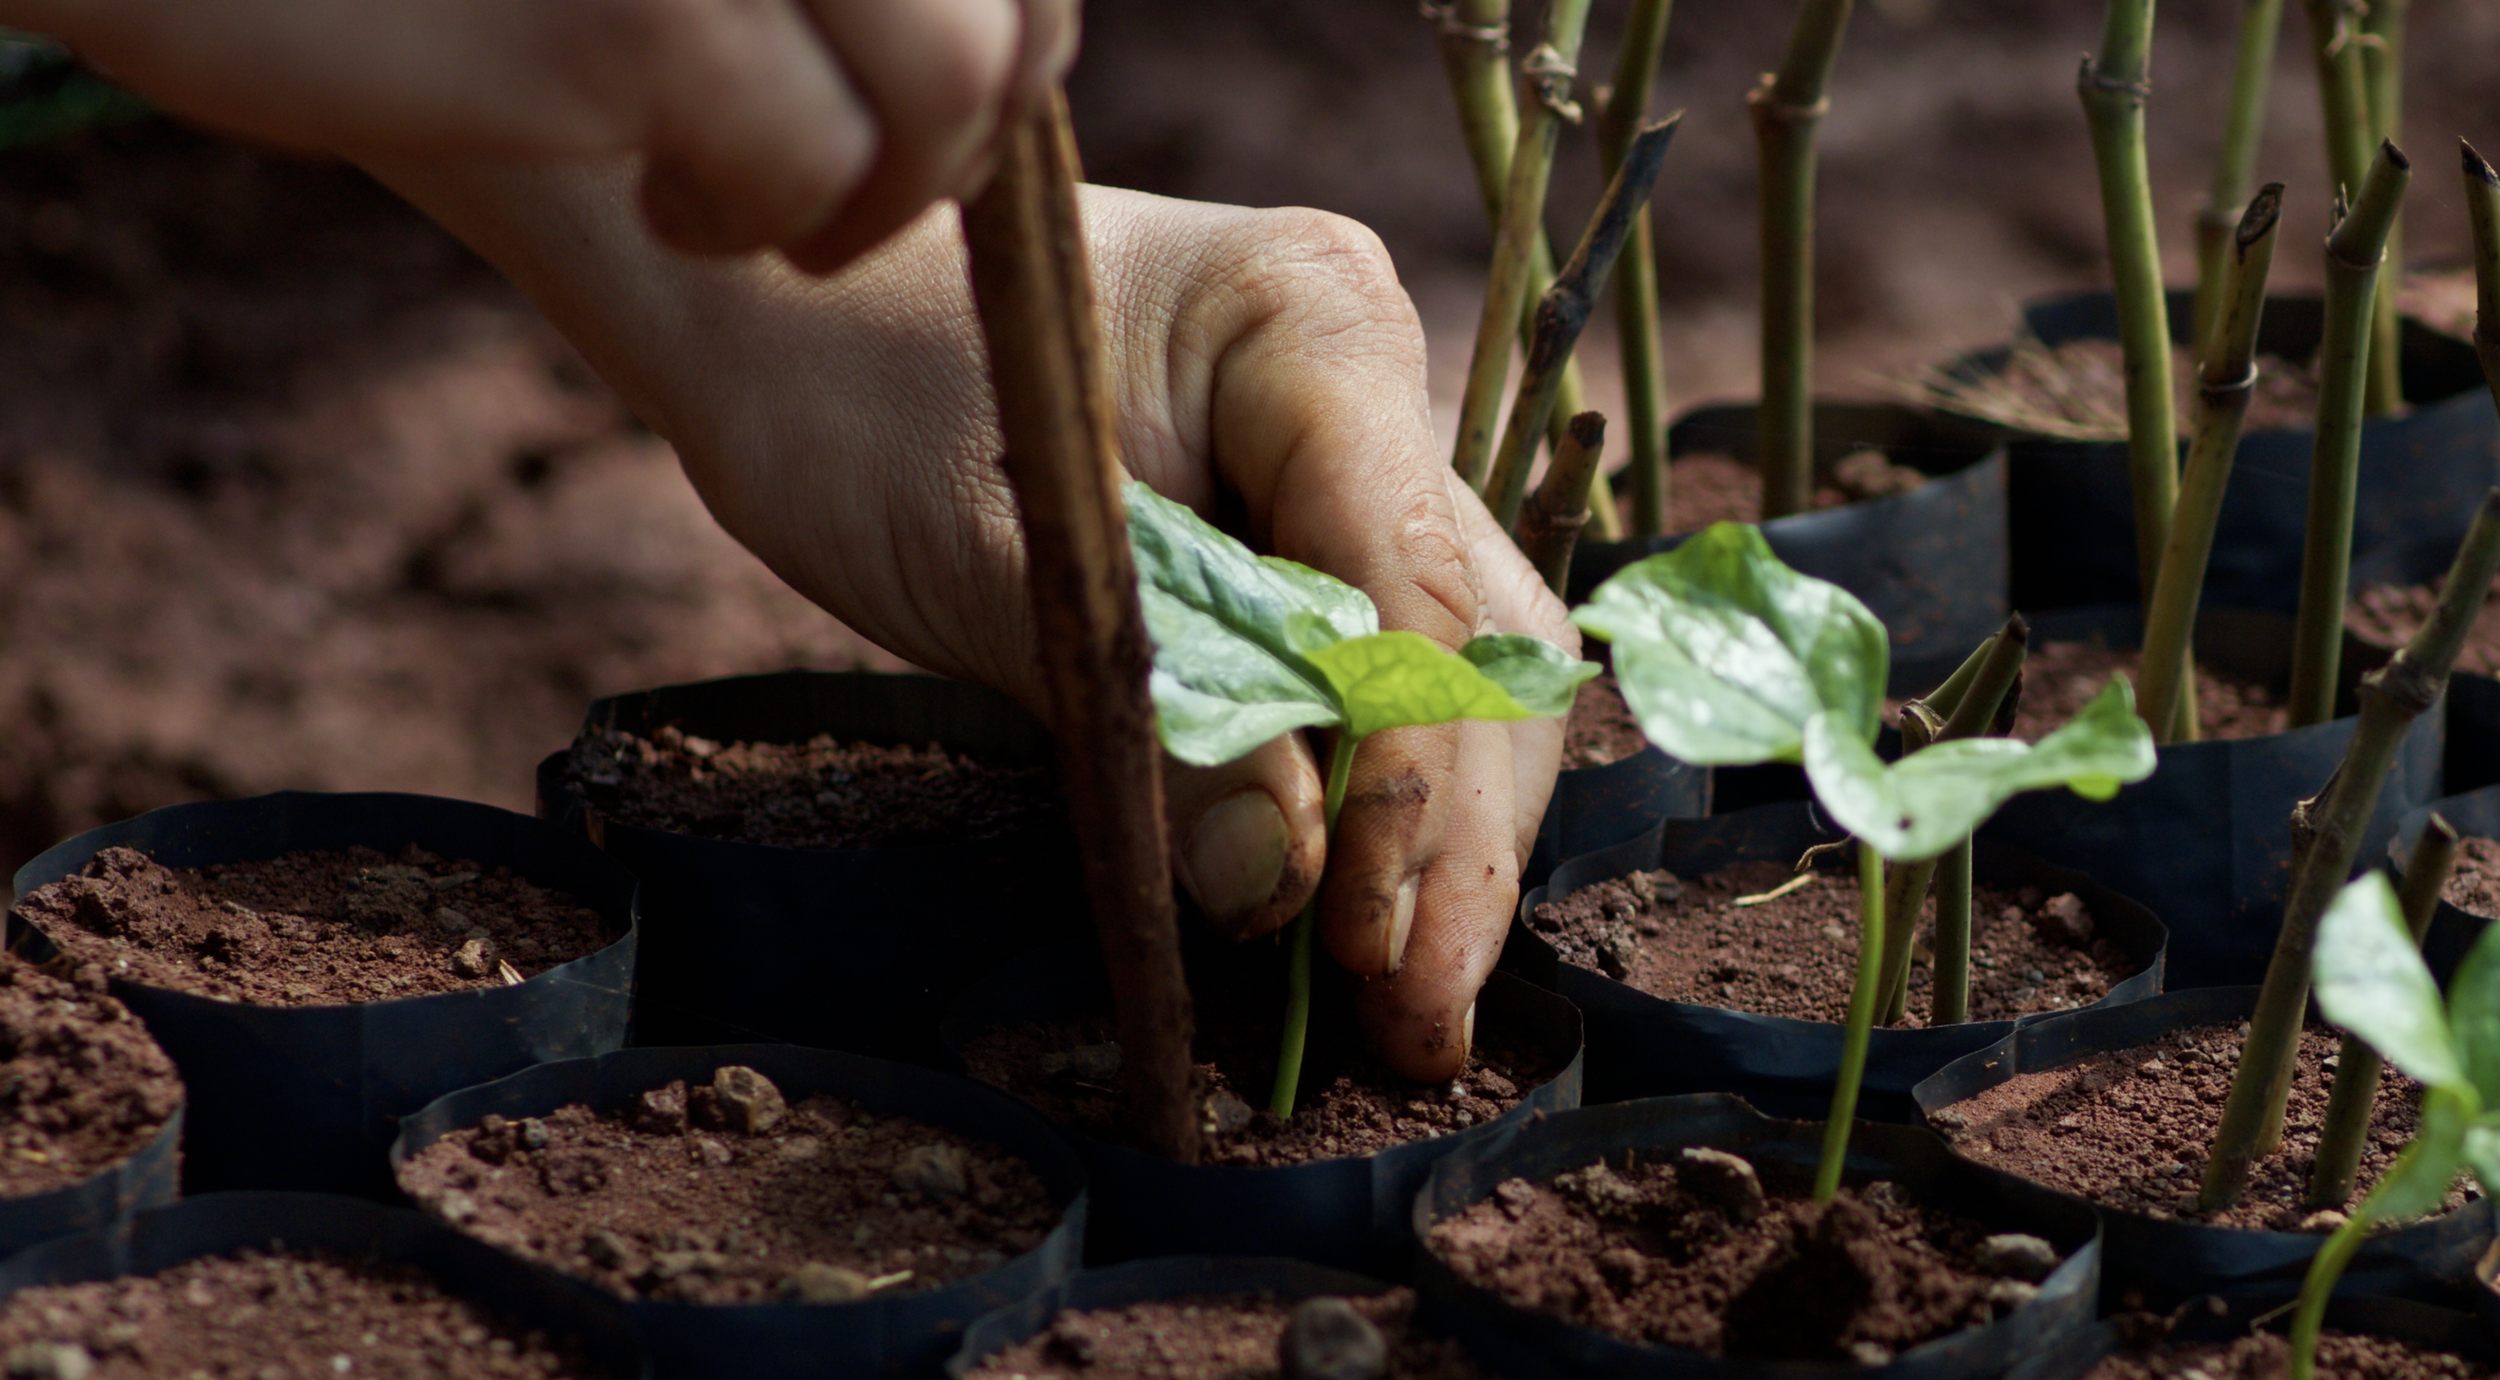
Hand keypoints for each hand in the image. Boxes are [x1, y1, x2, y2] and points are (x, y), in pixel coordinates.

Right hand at [3, 0, 1075, 270]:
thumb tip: (993, 53)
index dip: (1010, 39)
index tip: (909, 101)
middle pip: (1015, 17)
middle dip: (955, 139)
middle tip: (825, 172)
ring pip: (959, 86)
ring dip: (876, 194)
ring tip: (735, 194)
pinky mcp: (658, 9)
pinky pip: (812, 166)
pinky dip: (754, 226)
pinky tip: (664, 210)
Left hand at [367, 160, 1574, 1079]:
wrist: (791, 320)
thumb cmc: (859, 391)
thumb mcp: (985, 557)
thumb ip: (1146, 710)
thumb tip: (1279, 883)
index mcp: (1312, 327)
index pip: (1412, 584)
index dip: (1410, 779)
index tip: (1368, 937)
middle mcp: (1371, 390)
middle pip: (1474, 644)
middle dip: (1457, 843)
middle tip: (1415, 1026)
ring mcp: (1354, 470)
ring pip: (1459, 680)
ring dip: (1444, 850)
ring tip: (1406, 1019)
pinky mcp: (1310, 548)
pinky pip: (1378, 691)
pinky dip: (1377, 814)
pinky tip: (1359, 934)